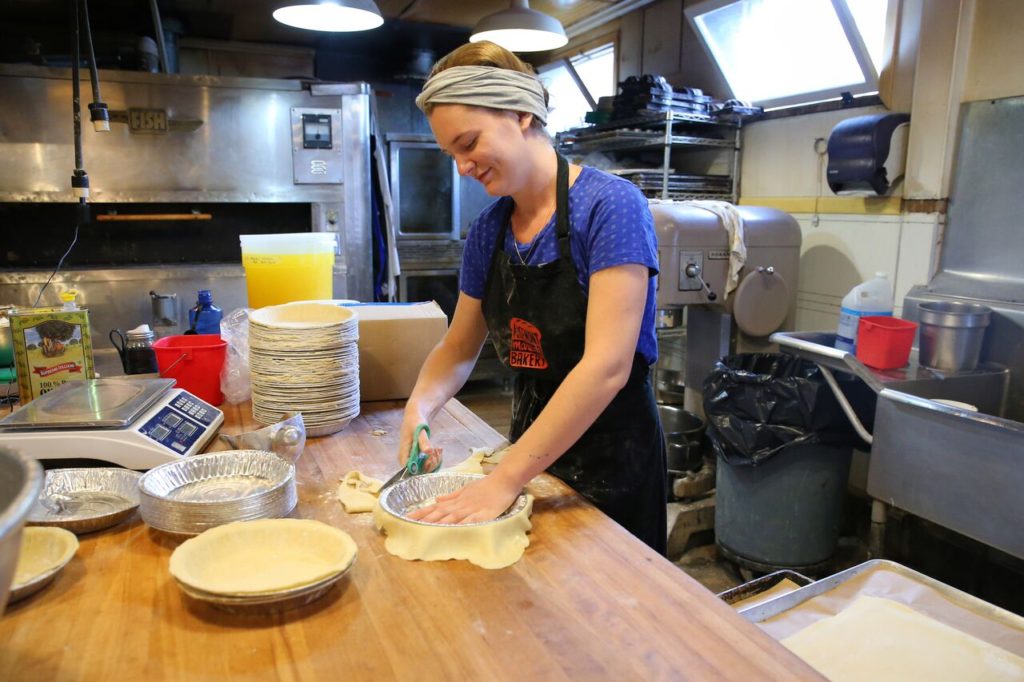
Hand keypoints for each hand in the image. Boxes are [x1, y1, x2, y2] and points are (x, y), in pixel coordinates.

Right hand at [397, 413, 441, 472]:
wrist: (415, 417)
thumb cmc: (415, 422)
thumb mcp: (419, 430)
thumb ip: (423, 441)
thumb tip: (428, 452)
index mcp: (403, 454)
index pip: (410, 470)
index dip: (422, 467)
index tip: (431, 458)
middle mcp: (406, 459)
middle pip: (419, 471)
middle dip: (431, 464)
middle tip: (437, 451)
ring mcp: (413, 459)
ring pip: (425, 468)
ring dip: (435, 461)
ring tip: (438, 449)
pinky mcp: (419, 458)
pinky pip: (428, 463)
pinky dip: (435, 458)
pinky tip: (438, 449)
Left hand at [407, 472, 521, 524]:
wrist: (503, 480)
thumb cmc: (485, 485)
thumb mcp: (465, 489)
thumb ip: (450, 496)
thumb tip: (435, 500)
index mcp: (456, 501)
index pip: (434, 507)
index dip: (420, 513)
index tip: (406, 518)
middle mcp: (460, 505)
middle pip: (439, 514)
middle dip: (424, 520)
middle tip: (409, 526)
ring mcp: (472, 510)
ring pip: (452, 517)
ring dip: (438, 524)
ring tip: (425, 530)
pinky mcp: (484, 514)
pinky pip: (472, 521)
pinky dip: (462, 525)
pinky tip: (455, 530)